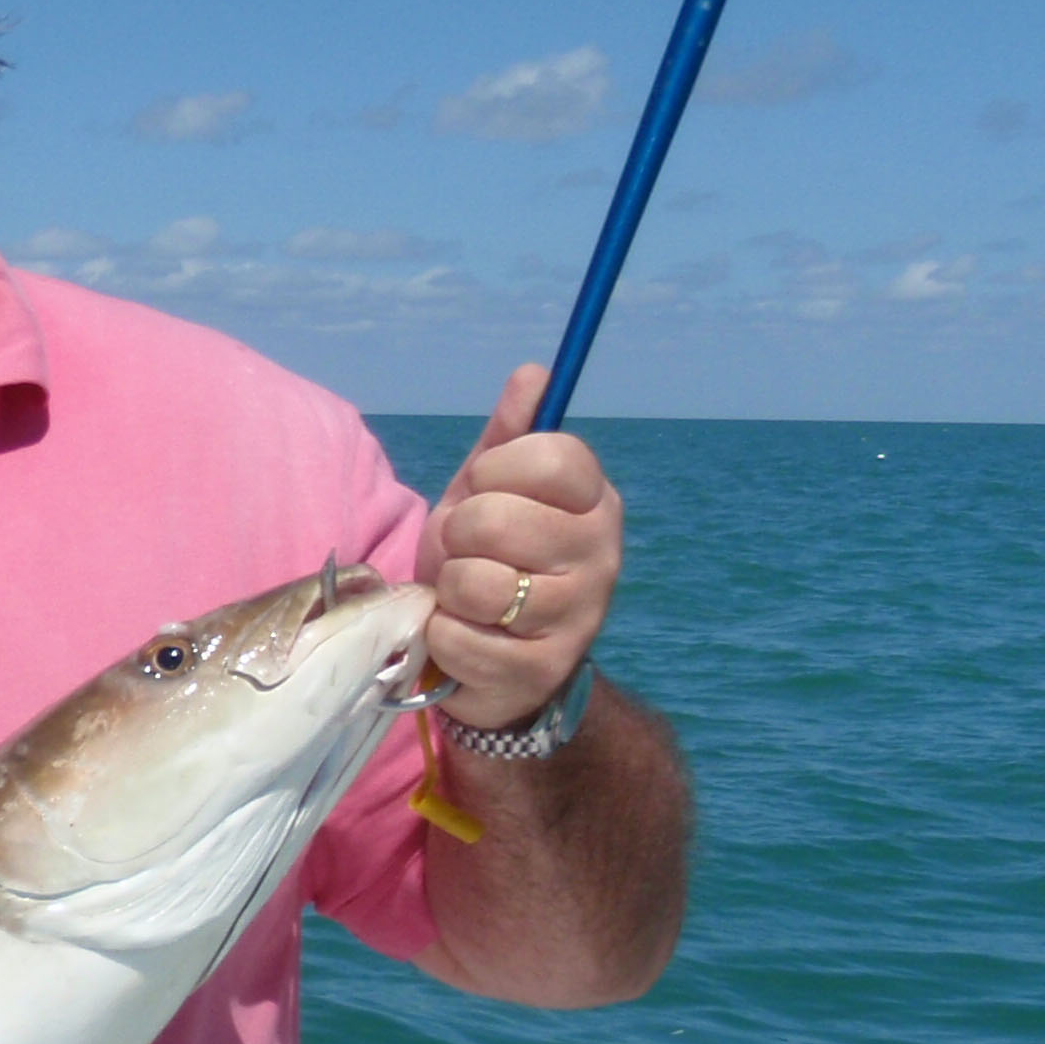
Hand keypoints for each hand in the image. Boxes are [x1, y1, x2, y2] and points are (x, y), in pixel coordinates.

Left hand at [417, 364, 622, 733]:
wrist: (493, 659)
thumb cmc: (488, 562)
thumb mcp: (489, 493)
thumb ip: (507, 437)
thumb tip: (533, 373)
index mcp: (596, 501)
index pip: (548, 455)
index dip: (494, 471)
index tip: (486, 492)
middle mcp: (602, 554)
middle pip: (496, 519)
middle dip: (458, 537)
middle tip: (468, 554)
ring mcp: (579, 616)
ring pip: (475, 582)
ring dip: (449, 590)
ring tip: (466, 598)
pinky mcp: (541, 670)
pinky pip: (458, 636)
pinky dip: (441, 636)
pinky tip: (465, 639)